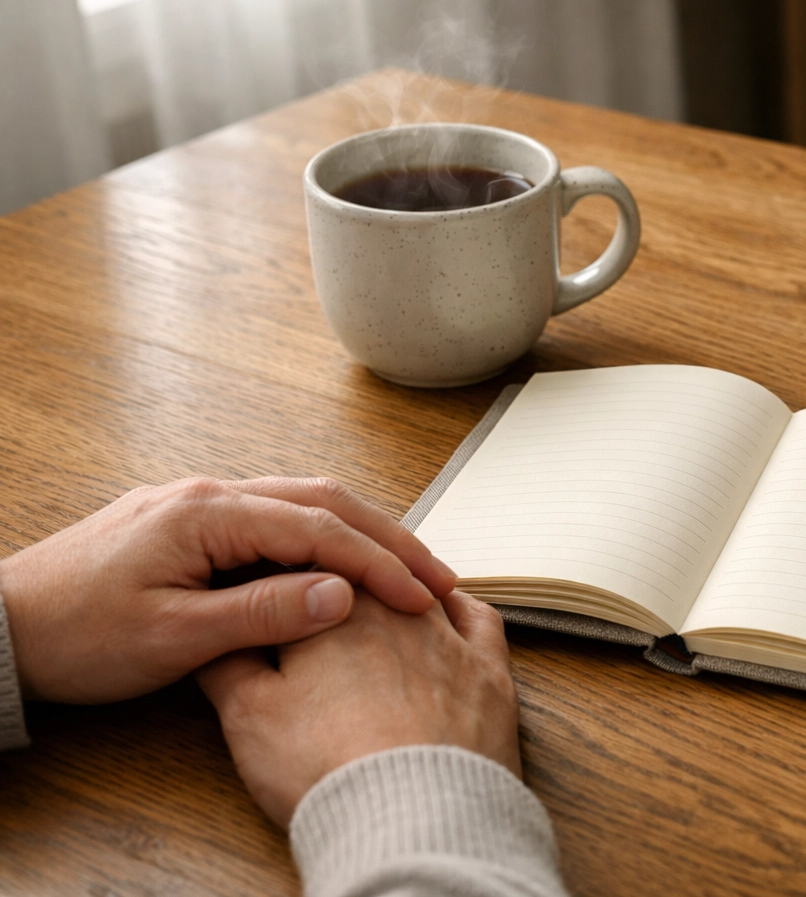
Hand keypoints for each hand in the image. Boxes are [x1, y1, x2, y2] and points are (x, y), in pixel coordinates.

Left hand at [0, 477, 455, 702]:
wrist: (1, 628)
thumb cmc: (76, 635)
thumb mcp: (176, 638)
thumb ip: (265, 612)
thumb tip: (343, 594)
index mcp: (209, 512)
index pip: (322, 530)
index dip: (381, 565)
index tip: (423, 598)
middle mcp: (211, 493)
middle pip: (325, 501)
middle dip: (389, 537)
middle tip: (438, 576)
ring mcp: (200, 502)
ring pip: (304, 502)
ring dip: (361, 533)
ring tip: (406, 569)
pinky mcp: (191, 522)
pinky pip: (276, 516)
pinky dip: (324, 536)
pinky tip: (342, 563)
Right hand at [198, 591, 519, 827]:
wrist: (409, 815)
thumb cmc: (323, 765)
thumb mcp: (247, 714)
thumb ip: (226, 660)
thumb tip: (215, 632)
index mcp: (333, 604)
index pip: (303, 566)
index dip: (282, 577)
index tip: (269, 588)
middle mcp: (396, 606)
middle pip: (365, 576)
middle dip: (338, 585)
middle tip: (318, 609)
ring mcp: (449, 636)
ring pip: (420, 590)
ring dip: (398, 591)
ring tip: (374, 611)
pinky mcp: (488, 670)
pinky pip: (479, 619)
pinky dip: (460, 610)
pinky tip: (447, 613)